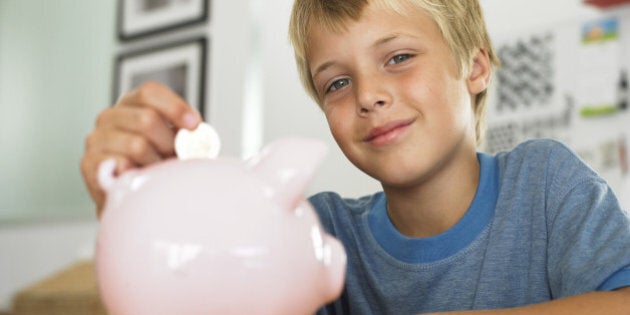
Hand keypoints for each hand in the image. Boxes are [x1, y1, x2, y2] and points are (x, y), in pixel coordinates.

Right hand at [80, 81, 201, 217]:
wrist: (132, 198)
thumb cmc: (155, 166)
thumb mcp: (173, 144)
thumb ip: (184, 134)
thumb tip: (199, 134)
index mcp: (131, 104)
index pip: (150, 93)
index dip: (175, 107)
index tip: (194, 125)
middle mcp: (110, 117)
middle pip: (147, 119)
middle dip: (169, 143)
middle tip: (174, 158)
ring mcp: (96, 138)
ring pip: (137, 145)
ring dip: (156, 163)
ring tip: (157, 171)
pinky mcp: (89, 162)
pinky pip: (121, 165)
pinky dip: (137, 174)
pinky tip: (139, 178)